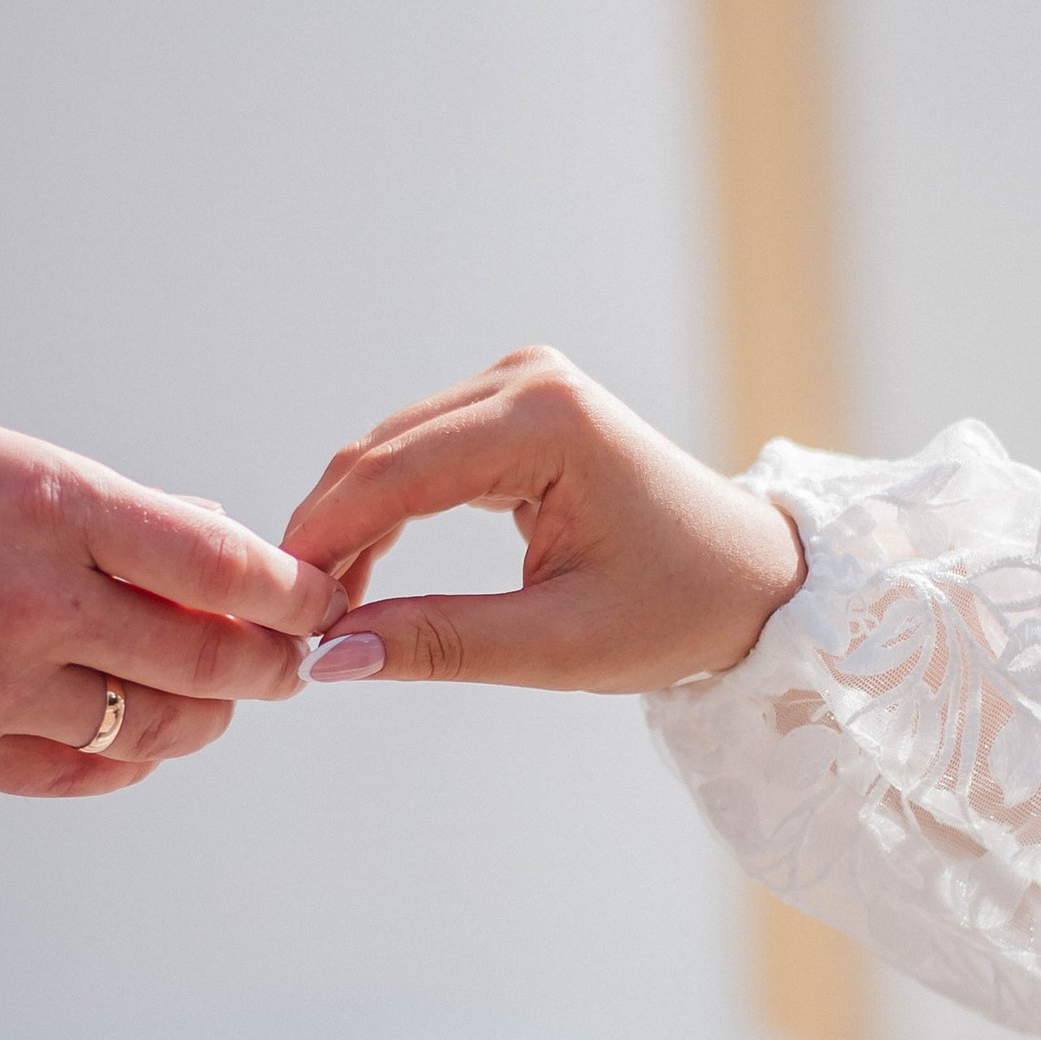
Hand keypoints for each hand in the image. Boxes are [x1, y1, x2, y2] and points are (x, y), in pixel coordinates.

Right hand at [0, 402, 344, 795]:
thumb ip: (92, 502)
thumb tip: (198, 535)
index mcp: (48, 508)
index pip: (220, 562)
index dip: (288, 590)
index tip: (314, 595)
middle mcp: (36, 605)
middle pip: (210, 659)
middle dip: (271, 664)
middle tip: (293, 659)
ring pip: (157, 727)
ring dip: (209, 716)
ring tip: (222, 698)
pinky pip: (82, 771)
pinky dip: (133, 757)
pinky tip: (144, 737)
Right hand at [281, 349, 803, 693]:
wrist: (758, 578)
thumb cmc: (681, 609)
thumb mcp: (558, 644)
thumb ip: (439, 644)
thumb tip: (329, 659)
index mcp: (546, 421)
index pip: (395, 473)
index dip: (324, 541)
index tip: (282, 614)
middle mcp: (527, 380)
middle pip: (381, 453)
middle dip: (325, 535)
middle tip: (288, 624)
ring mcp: (522, 385)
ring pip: (391, 453)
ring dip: (349, 526)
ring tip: (322, 612)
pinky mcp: (518, 406)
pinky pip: (422, 455)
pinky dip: (385, 513)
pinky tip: (361, 578)